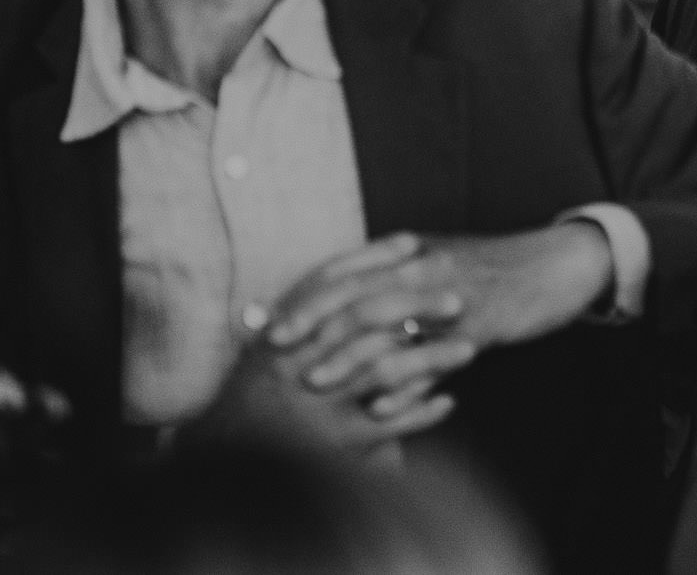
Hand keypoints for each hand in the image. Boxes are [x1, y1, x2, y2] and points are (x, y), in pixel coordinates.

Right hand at [208, 236, 475, 450]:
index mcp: (287, 333)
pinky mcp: (332, 443)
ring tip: (471, 348)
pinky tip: (449, 401)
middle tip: (458, 297)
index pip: (333, 283)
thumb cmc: (257, 390)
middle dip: (415, 306)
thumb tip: (357, 269)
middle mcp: (299, 363)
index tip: (414, 243)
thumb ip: (309, 308)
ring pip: (381, 372)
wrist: (225, 452)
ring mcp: (316, 403)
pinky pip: (384, 424)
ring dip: (429, 358)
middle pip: (364, 321)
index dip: (374, 259)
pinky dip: (419, 413)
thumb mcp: (272, 343)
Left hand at [270, 225, 615, 354]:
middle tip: (280, 356)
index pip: (347, 269)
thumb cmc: (493, 269)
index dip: (306, 297)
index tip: (273, 325)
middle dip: (314, 327)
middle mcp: (425, 266)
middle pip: (357, 295)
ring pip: (389, 325)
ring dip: (349, 356)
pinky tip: (381, 406)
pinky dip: (404, 383)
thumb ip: (396, 277)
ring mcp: (452, 295)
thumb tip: (347, 299)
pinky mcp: (479, 323)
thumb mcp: (440, 261)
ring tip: (318, 383)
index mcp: (412, 250)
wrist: (555, 264)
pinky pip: (434, 356)